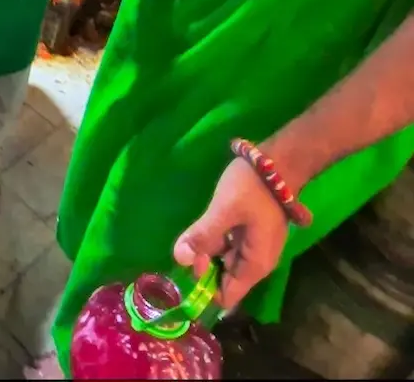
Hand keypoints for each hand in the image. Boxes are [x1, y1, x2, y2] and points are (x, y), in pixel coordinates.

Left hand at [173, 158, 289, 309]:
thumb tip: (179, 260)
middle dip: (200, 266)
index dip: (204, 290)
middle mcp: (255, 263)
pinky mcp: (248, 234)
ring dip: (204, 252)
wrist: (279, 162)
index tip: (184, 272)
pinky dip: (212, 241)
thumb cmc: (253, 188)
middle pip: (222, 278)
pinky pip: (226, 246)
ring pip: (221, 260)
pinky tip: (201, 228)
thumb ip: (203, 236)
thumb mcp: (224, 211)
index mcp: (254, 265)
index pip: (227, 298)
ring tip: (191, 233)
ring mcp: (252, 248)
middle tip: (186, 244)